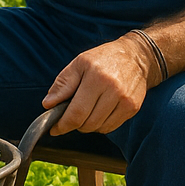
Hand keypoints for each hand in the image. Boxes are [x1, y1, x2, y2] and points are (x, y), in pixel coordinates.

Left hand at [41, 34, 156, 134]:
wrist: (137, 56)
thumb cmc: (104, 59)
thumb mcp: (79, 63)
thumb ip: (63, 84)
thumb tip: (48, 104)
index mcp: (97, 77)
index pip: (77, 112)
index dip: (63, 125)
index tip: (54, 129)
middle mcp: (113, 90)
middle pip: (88, 123)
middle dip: (74, 125)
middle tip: (69, 117)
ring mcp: (125, 101)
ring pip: (99, 128)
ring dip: (87, 125)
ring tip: (85, 110)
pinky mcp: (133, 108)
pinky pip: (111, 127)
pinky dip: (100, 125)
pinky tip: (98, 111)